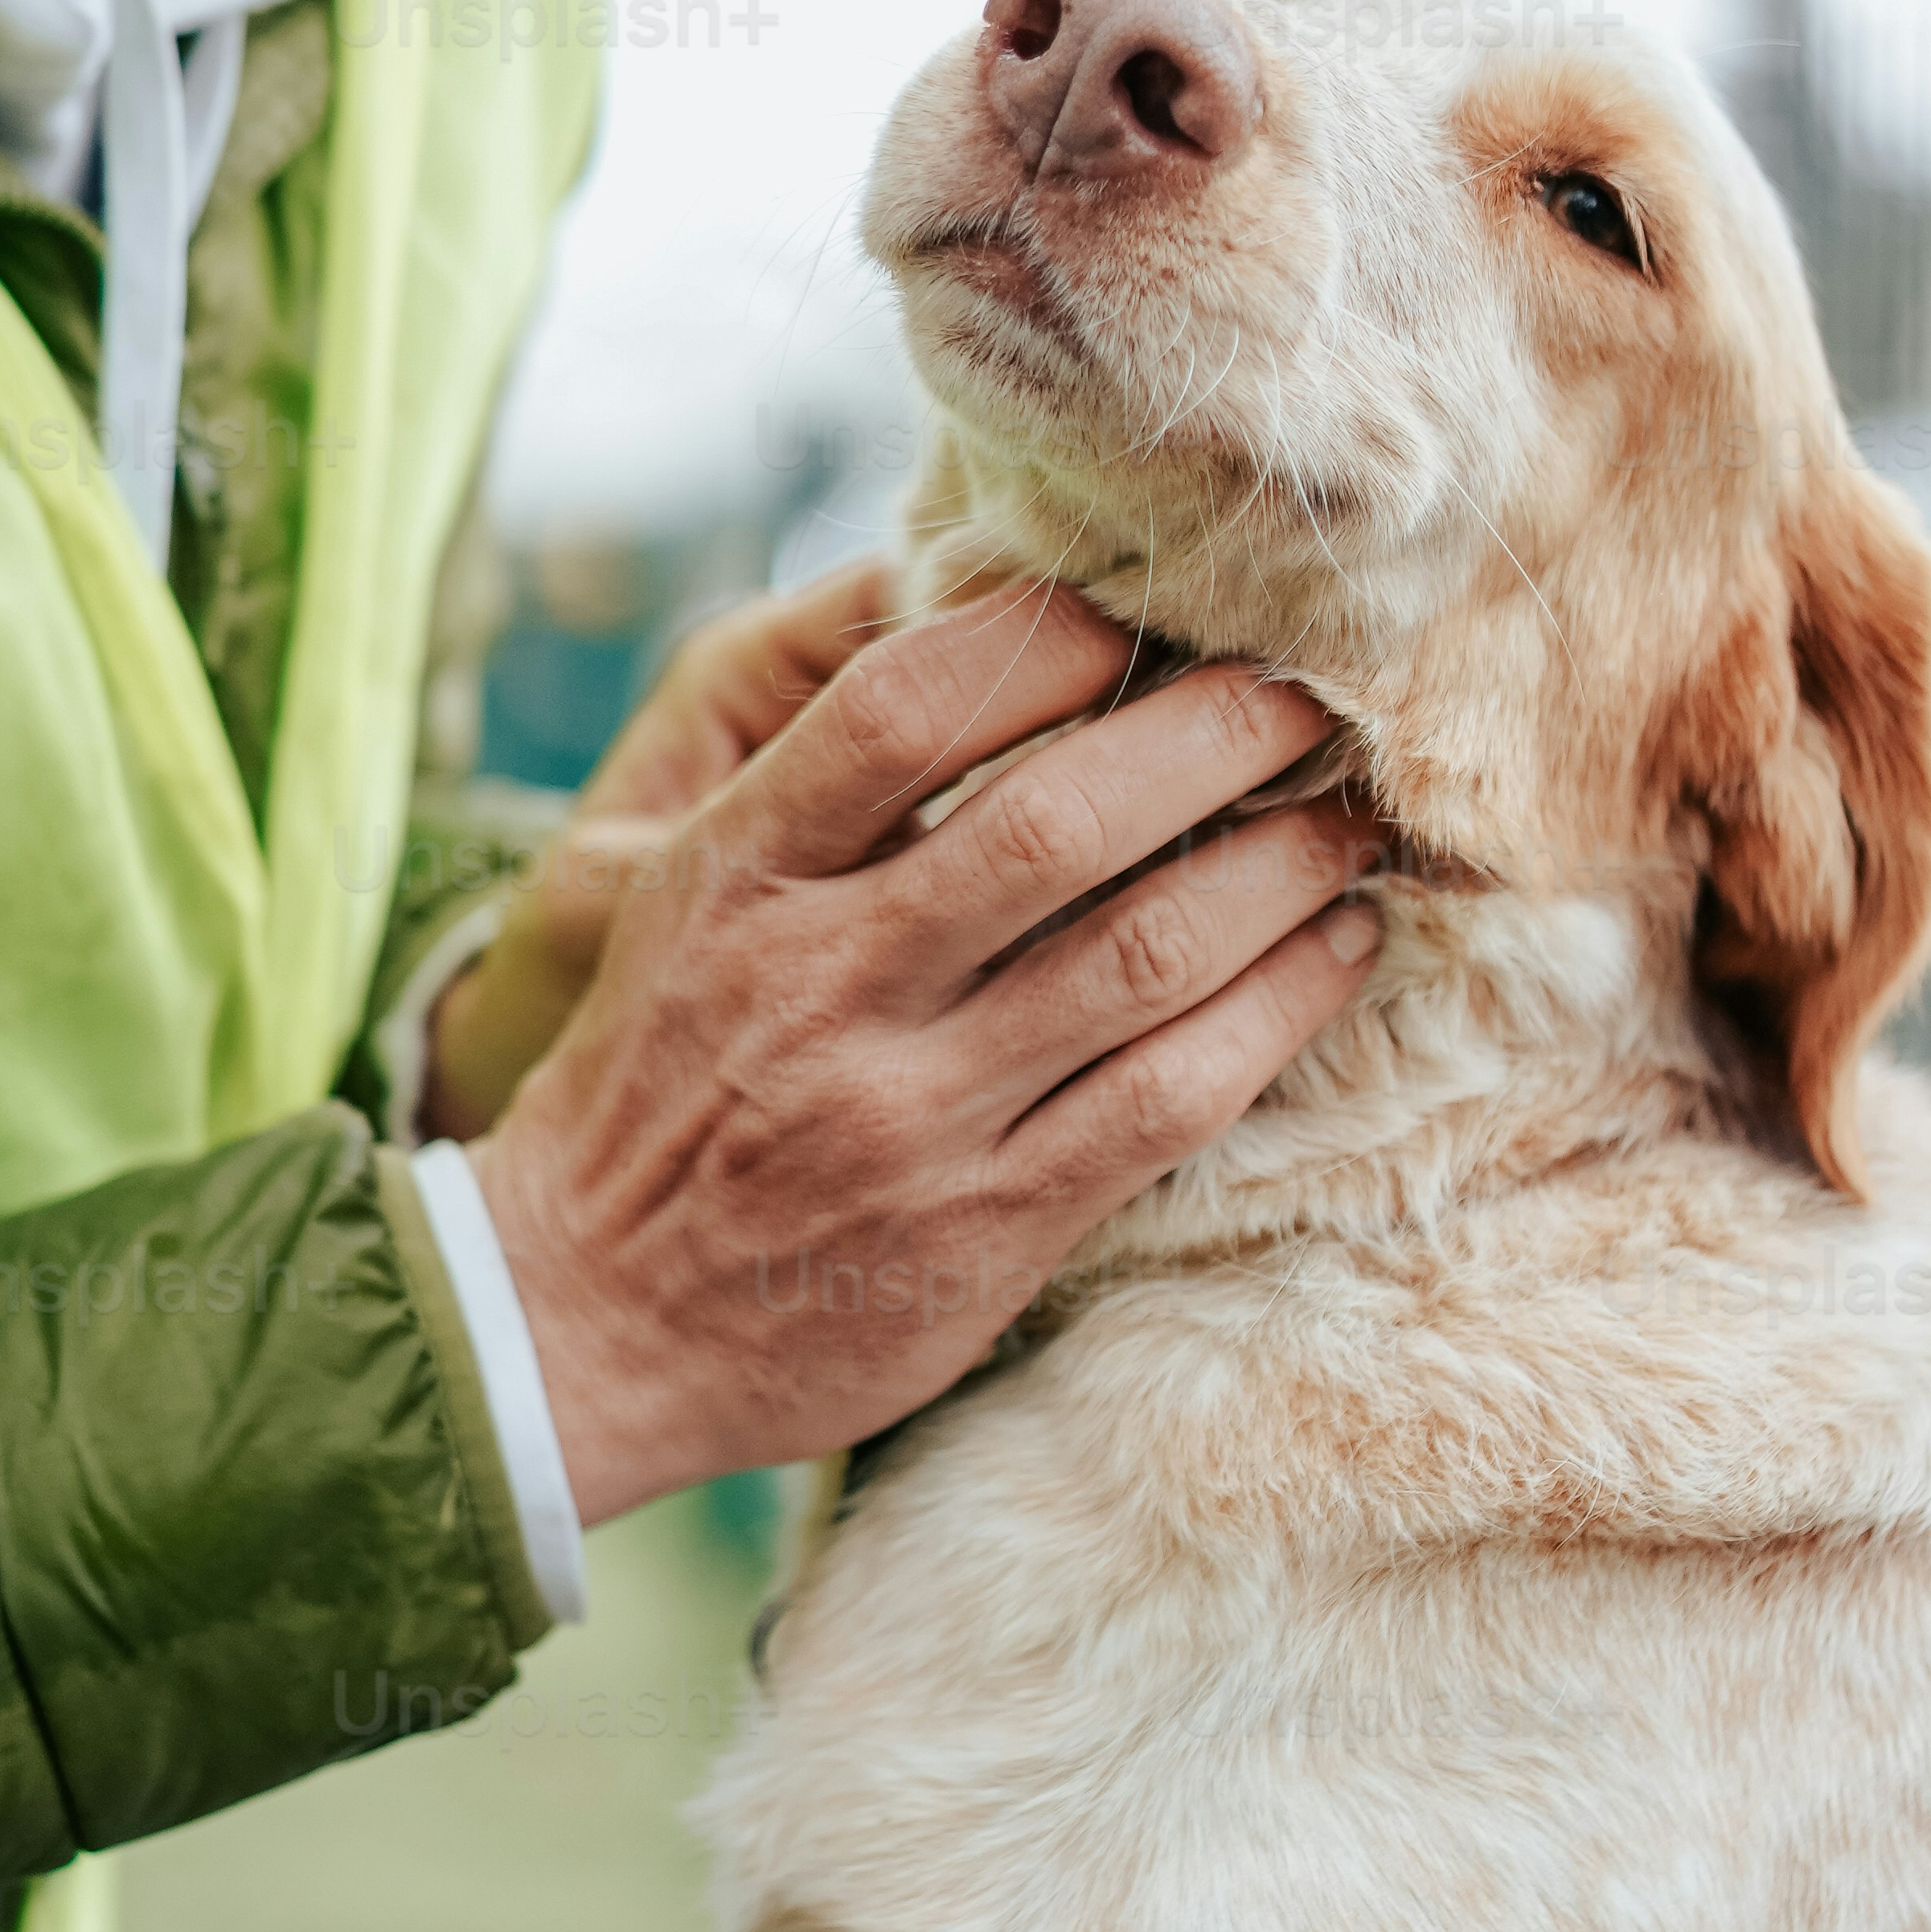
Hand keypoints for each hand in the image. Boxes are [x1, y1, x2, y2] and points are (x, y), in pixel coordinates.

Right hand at [468, 585, 1379, 1524]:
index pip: (900, 706)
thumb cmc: (656, 1079)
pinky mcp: (989, 1228)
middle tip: (1307, 694)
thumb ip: (821, 793)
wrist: (583, 1321)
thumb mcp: (686, 904)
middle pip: (1057, 821)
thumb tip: (1004, 641)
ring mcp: (911, 1115)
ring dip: (1281, 868)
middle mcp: (823, 986)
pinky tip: (1334, 952)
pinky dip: (1281, 1009)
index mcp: (738, 879)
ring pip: (1145, 955)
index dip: (1046, 638)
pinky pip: (1174, 1098)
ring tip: (1348, 819)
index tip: (1141, 610)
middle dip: (1215, 735)